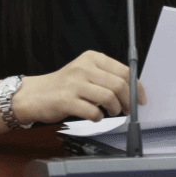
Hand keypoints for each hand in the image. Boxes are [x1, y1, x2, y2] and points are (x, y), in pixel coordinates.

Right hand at [9, 51, 147, 124]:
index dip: (136, 87)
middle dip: (128, 100)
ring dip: (114, 109)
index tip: (141, 98)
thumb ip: (106, 77)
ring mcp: (74, 84)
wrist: (35, 95)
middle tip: (128, 109)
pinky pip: (93, 111)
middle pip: (118, 84)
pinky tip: (95, 117)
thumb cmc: (63, 86)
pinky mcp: (67, 100)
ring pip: (109, 97)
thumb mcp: (85, 72)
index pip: (123, 70)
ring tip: (111, 112)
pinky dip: (98, 118)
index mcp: (91, 58)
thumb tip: (132, 90)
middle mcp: (83, 68)